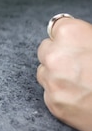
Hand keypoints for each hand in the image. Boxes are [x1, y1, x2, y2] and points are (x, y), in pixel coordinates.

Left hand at [37, 16, 91, 130]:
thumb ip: (85, 38)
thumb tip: (77, 40)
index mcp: (70, 34)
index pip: (56, 27)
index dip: (68, 37)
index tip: (74, 44)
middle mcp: (55, 55)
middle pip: (46, 49)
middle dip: (59, 55)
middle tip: (80, 66)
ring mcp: (52, 80)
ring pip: (45, 72)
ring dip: (57, 75)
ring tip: (83, 83)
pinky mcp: (53, 103)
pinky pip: (50, 94)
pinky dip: (62, 95)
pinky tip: (82, 97)